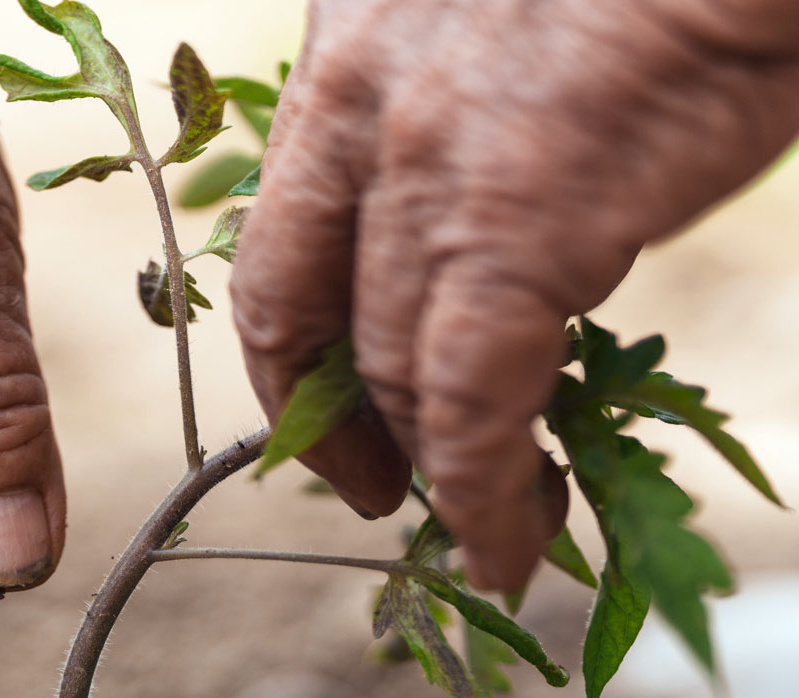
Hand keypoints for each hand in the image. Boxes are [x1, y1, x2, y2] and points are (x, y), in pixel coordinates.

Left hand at [231, 0, 798, 589]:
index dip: (293, 353)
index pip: (279, 245)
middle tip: (372, 488)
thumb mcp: (488, 4)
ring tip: (470, 533)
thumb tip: (478, 197)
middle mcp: (354, 116)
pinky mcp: (519, 225)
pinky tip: (504, 542)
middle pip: (301, 321)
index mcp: (342, 60)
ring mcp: (427, 172)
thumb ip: (452, 100)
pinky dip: (479, 490)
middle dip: (329, 429)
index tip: (322, 409)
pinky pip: (470, 399)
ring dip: (426, 475)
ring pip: (388, 374)